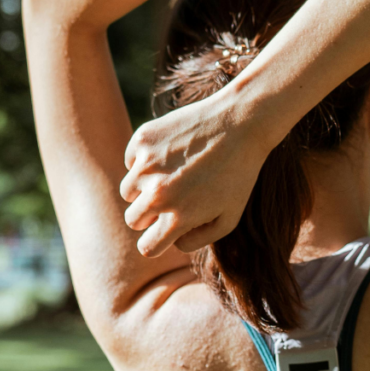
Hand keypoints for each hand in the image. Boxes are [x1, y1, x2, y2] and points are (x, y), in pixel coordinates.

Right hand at [120, 88, 269, 257]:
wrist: (241, 122)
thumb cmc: (238, 174)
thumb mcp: (229, 217)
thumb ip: (198, 239)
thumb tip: (172, 243)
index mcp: (178, 218)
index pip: (147, 248)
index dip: (155, 243)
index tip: (163, 233)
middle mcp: (157, 194)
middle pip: (133, 220)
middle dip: (149, 216)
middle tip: (172, 200)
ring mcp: (147, 165)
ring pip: (128, 191)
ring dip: (144, 189)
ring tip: (173, 175)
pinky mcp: (143, 139)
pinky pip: (131, 161)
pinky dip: (145, 161)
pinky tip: (171, 153)